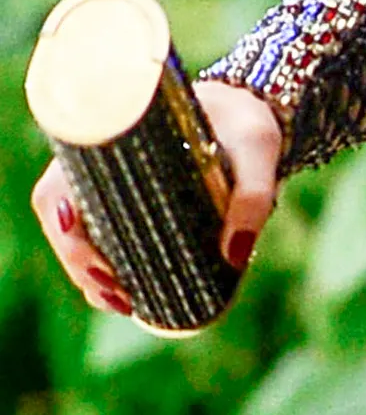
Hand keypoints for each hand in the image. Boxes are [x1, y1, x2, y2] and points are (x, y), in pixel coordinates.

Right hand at [30, 78, 282, 318]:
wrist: (251, 112)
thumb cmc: (246, 121)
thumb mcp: (258, 147)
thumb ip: (254, 194)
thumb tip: (234, 255)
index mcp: (118, 133)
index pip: (66, 170)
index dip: (59, 205)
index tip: (75, 229)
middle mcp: (102, 161)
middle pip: (63, 213)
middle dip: (78, 258)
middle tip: (114, 289)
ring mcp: (111, 187)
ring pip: (77, 235)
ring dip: (89, 274)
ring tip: (122, 302)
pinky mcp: (127, 208)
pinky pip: (99, 243)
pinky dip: (105, 273)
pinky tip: (126, 299)